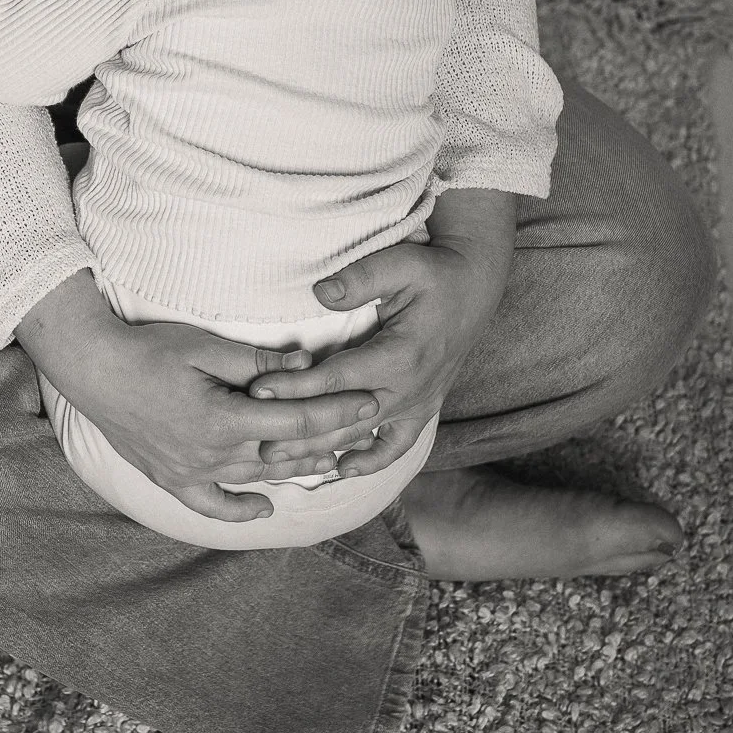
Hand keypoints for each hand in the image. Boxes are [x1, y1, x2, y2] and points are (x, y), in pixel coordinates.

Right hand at [15, 271, 380, 522]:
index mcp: (223, 420)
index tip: (369, 404)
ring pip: (257, 478)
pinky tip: (265, 508)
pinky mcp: (171, 479)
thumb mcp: (206, 346)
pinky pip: (212, 505)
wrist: (93, 370)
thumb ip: (258, 362)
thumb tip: (307, 366)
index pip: (295, 421)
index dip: (337, 413)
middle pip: (284, 454)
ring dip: (295, 470)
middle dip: (328, 442)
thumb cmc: (150, 350)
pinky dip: (240, 509)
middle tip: (362, 430)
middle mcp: (211, 455)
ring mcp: (190, 473)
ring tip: (331, 460)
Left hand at [249, 190, 517, 478]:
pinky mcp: (422, 407)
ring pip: (365, 438)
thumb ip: (362, 279)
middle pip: (347, 418)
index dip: (297, 386)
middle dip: (302, 432)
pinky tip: (342, 469)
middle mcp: (411, 387)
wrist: (473, 287)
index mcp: (402, 355)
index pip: (339, 377)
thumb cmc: (435, 273)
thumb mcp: (403, 263)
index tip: (259, 390)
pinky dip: (371, 461)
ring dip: (324, 451)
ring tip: (285, 462)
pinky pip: (397, 445)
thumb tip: (321, 293)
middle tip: (261, 444)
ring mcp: (418, 402)